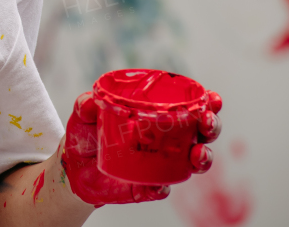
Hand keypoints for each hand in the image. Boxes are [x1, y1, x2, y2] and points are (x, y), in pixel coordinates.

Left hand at [60, 89, 221, 205]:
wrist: (75, 168)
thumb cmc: (87, 133)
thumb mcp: (83, 114)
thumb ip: (85, 104)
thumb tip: (89, 102)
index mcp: (159, 115)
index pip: (191, 106)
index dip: (208, 103)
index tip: (213, 99)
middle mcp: (168, 139)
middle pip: (202, 133)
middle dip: (212, 127)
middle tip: (207, 124)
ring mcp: (162, 164)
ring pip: (193, 163)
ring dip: (202, 158)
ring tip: (197, 155)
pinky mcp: (149, 187)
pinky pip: (162, 189)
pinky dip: (162, 187)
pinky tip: (157, 184)